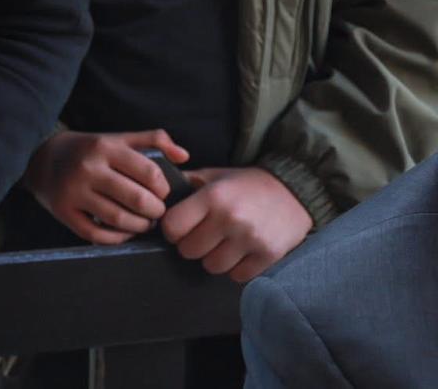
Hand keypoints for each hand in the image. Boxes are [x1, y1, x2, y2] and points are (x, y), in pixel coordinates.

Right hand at [24, 128, 189, 243]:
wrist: (43, 158)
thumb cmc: (90, 150)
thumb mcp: (119, 139)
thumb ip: (154, 141)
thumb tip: (184, 156)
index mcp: (105, 147)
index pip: (149, 173)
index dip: (163, 188)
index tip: (162, 193)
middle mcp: (88, 168)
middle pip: (136, 199)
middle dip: (155, 211)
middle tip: (157, 212)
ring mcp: (73, 191)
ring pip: (118, 219)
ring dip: (140, 226)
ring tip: (145, 223)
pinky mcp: (63, 211)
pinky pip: (97, 234)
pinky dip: (117, 238)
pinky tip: (124, 232)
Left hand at [159, 166, 311, 282]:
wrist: (296, 189)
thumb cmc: (247, 183)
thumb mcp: (215, 176)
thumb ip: (186, 184)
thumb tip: (155, 194)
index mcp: (212, 197)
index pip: (172, 227)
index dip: (171, 230)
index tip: (179, 228)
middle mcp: (230, 218)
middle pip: (189, 251)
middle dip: (191, 245)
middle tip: (202, 236)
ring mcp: (250, 239)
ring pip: (212, 266)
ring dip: (213, 258)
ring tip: (222, 244)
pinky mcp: (268, 255)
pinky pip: (237, 276)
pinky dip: (235, 268)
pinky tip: (239, 252)